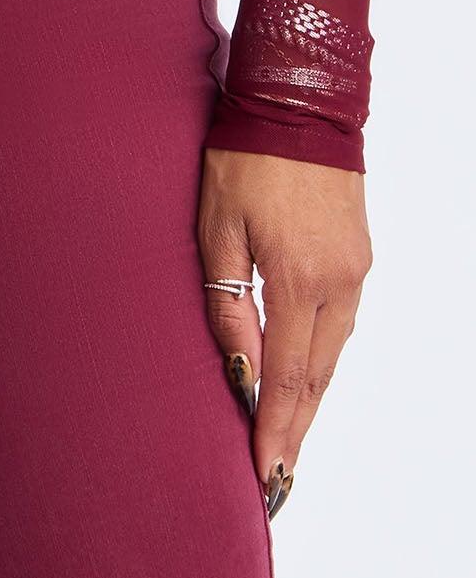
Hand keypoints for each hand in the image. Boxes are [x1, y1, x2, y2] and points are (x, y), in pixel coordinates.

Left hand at [198, 146, 372, 518]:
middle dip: (295, 428)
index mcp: (299, 279)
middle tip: (277, 476)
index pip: (286, 377)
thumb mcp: (217, 227)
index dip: (274, 429)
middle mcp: (338, 283)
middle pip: (317, 376)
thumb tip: (238, 367)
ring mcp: (355, 270)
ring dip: (310, 396)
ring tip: (286, 436)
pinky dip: (322, 357)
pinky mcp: (359, 255)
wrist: (299, 102)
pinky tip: (304, 373)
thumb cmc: (244, 157)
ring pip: (333, 353)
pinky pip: (342, 323)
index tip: (265, 473)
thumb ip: (226, 301)